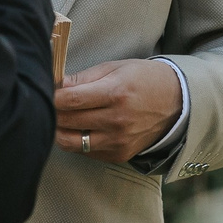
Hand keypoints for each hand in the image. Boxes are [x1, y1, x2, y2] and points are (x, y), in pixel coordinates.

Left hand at [54, 58, 182, 164]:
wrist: (176, 102)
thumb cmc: (143, 79)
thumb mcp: (115, 68)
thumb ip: (83, 78)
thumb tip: (55, 85)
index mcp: (115, 93)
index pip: (70, 100)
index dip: (52, 96)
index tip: (46, 90)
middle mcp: (117, 121)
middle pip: (66, 121)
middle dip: (52, 111)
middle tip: (50, 103)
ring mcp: (118, 141)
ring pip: (70, 142)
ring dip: (59, 130)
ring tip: (60, 118)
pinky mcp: (119, 155)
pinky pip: (85, 151)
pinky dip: (76, 140)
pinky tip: (80, 128)